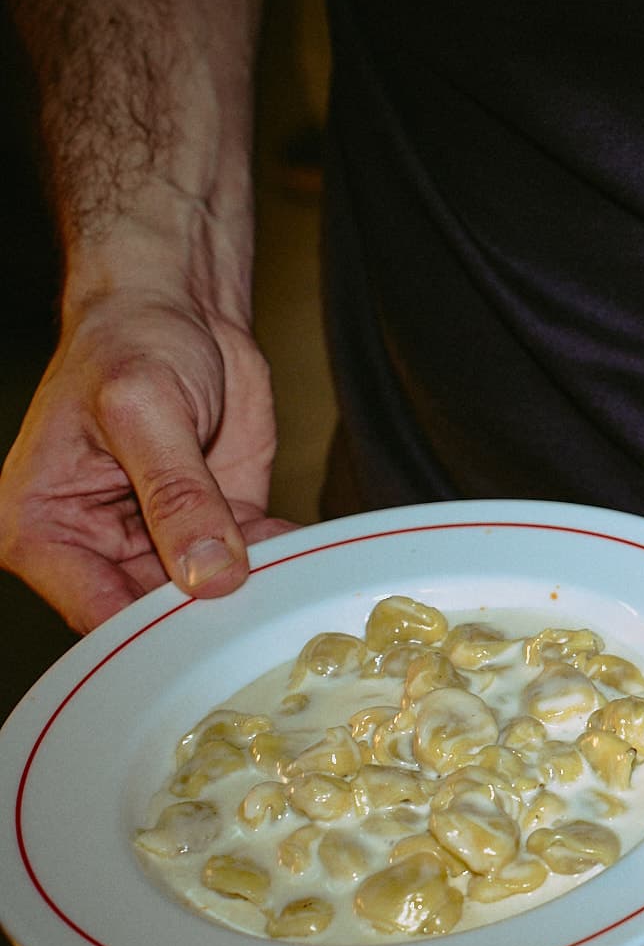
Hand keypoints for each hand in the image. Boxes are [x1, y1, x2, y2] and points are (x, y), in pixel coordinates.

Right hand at [0, 288, 296, 632]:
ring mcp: (157, 539)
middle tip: (261, 614)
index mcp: (41, 529)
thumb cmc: (128, 343)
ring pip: (209, 597)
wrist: (177, 307)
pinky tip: (301, 551)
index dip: (151, 635)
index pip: (96, 614)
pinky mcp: (213, 525)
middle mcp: (95, 545)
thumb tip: (206, 574)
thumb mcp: (144, 412)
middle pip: (156, 617)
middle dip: (210, 618)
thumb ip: (176, 495)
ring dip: (253, 590)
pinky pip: (251, 564)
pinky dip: (279, 562)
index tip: (207, 638)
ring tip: (287, 580)